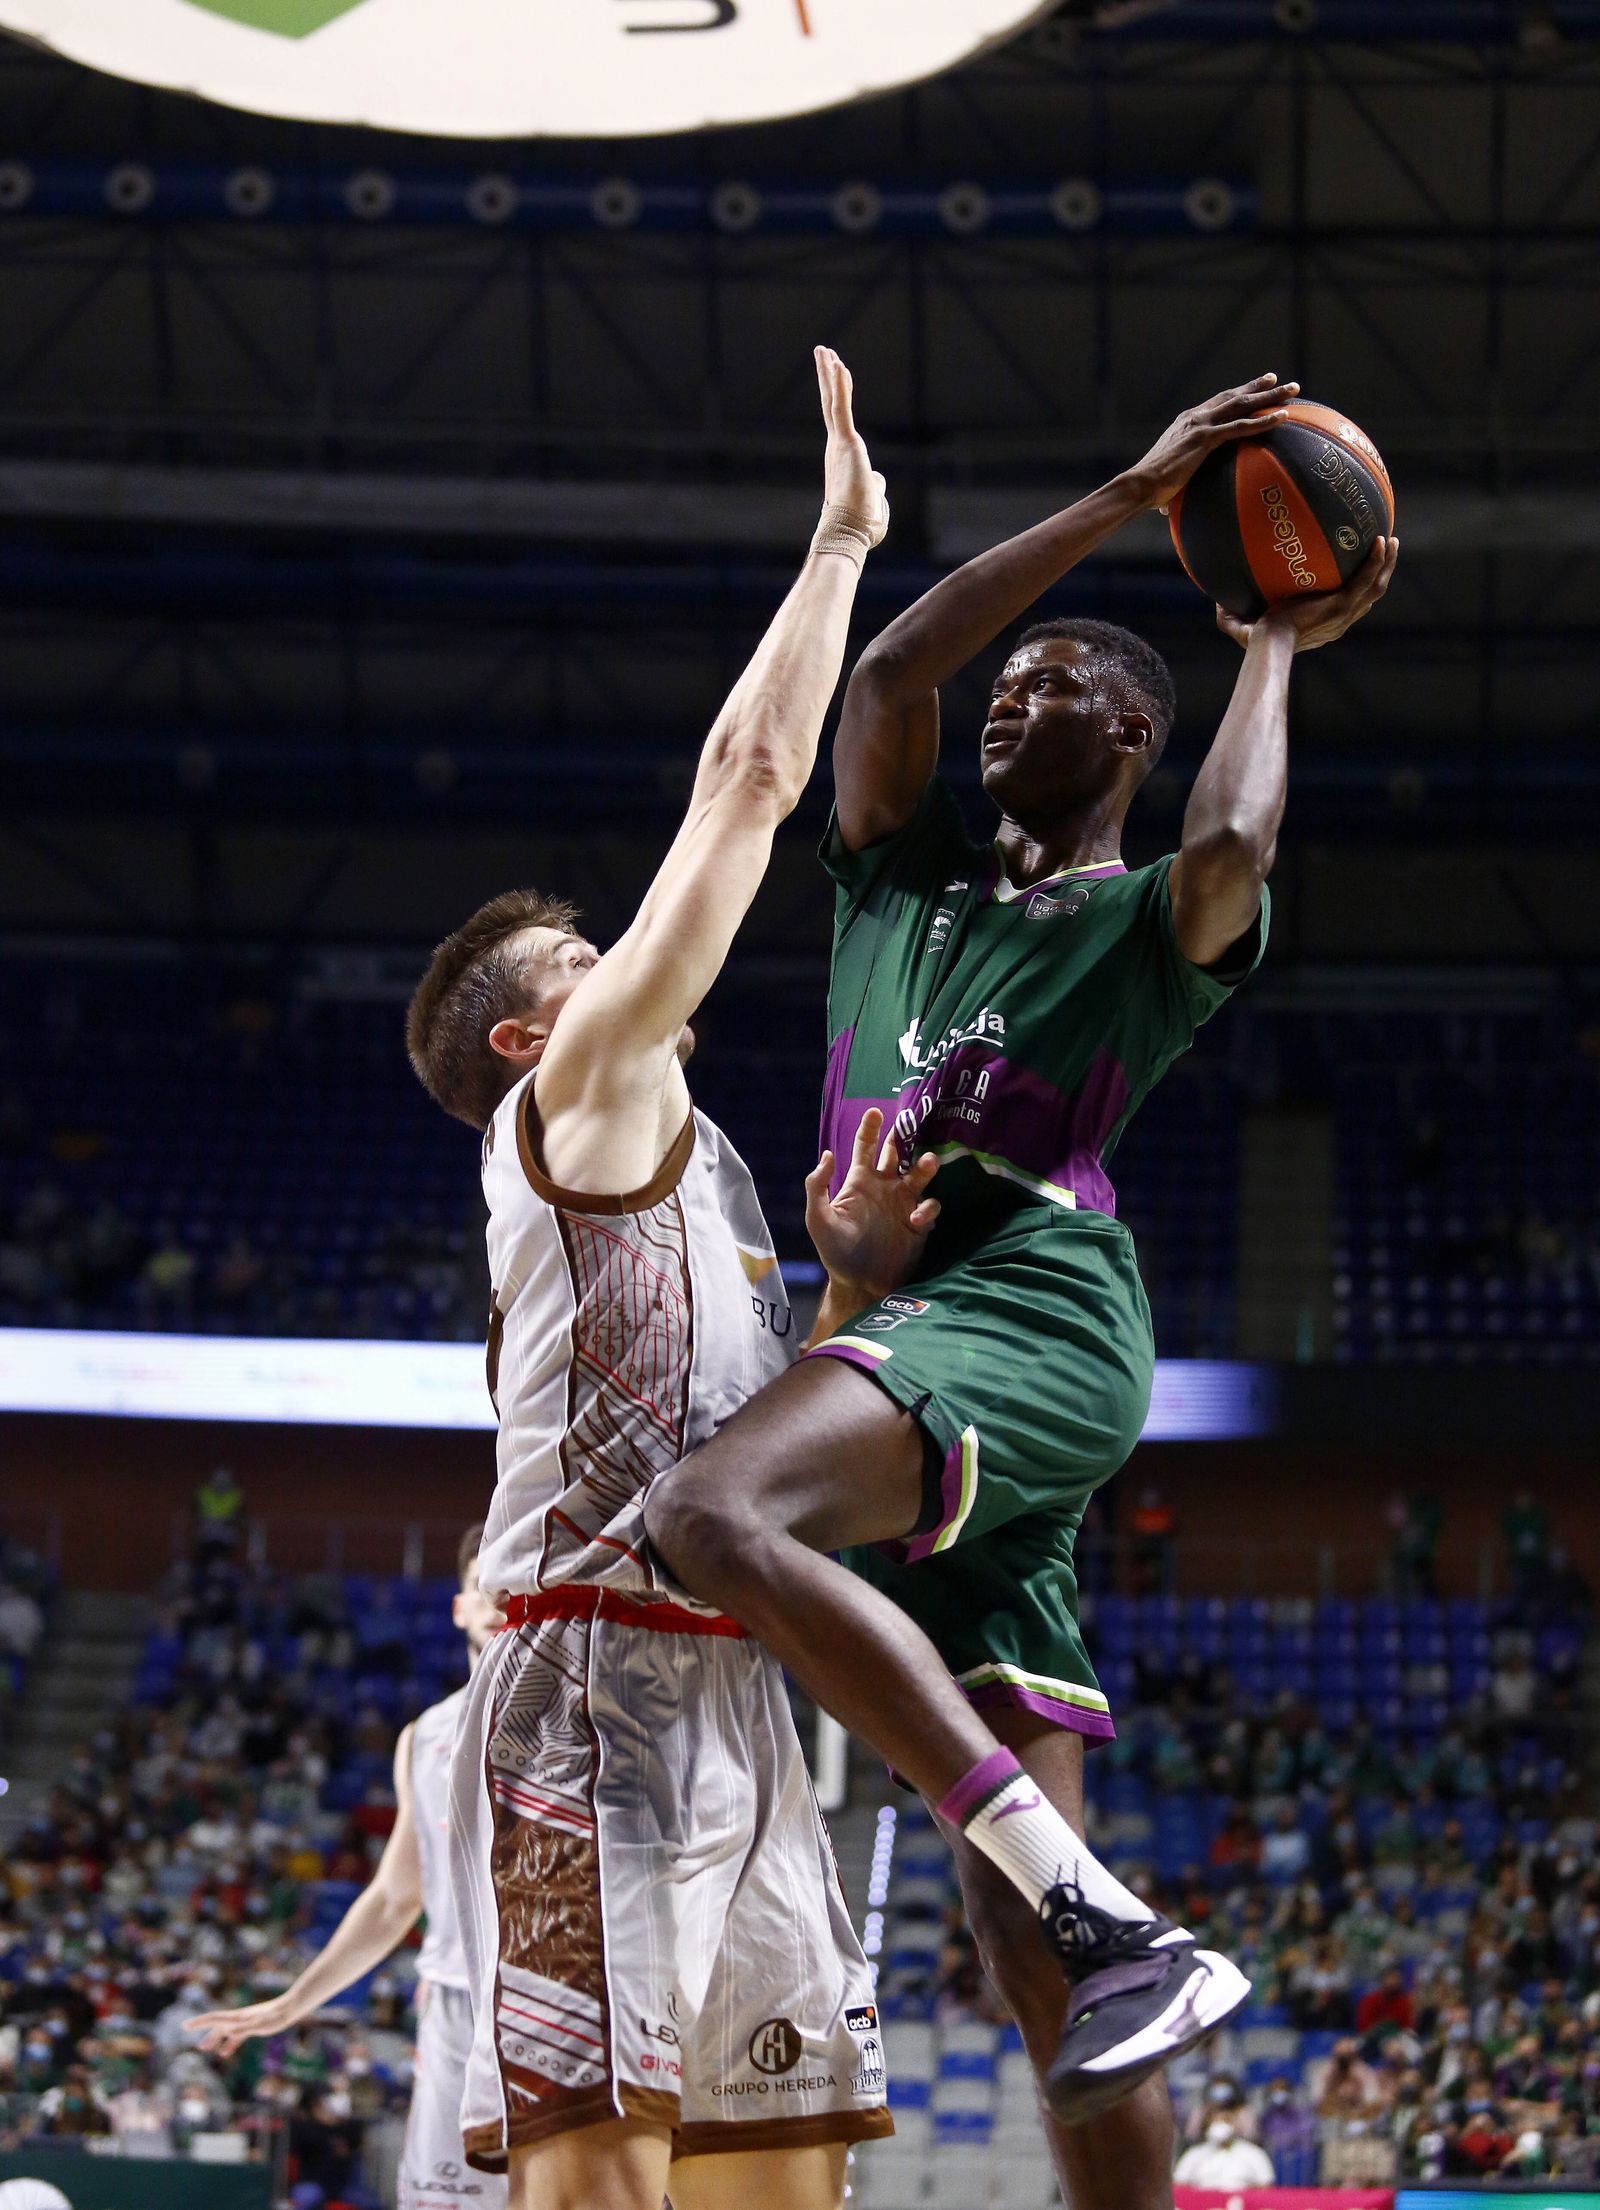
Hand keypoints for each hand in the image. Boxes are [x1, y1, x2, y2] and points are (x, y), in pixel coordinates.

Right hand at [184, 1997, 294, 2057]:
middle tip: (187, 2032)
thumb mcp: (259, 2025)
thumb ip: (243, 2029)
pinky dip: (228, 2044)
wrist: (290, 2009)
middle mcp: (238, 2019)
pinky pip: (236, 2036)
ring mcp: (245, 2022)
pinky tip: (225, 2053)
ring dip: (214, 2038)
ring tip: (204, 2048)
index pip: (213, 2019)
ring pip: (225, 2031)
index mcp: (236, 2017)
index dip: (198, 2023)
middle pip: (216, 2024)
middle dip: (202, 2029)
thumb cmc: (275, 2017)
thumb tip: (228, 2033)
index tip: (184, 2025)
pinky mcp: (253, 2026)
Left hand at [805, 1108, 938, 1302]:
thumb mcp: (817, 1219)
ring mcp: (904, 1203)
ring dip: (925, 1165)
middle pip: (898, 1153)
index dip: (870, 1128)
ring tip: (927, 1162)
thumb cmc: (834, 1251)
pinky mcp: (920, 1223)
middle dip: (906, 1138)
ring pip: (920, 1174)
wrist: (860, 1284)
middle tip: (913, 1124)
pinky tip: (914, 1220)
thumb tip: (827, 1154)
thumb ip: (817, 1187)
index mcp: (860, 1181)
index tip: (875, 1111)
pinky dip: (927, 1209)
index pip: (866, 1147)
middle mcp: (885, 1186)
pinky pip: (930, 1206)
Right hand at [816, 346, 888, 541]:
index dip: (837, 398)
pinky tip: (837, 364)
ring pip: (832, 402)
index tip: (836, 378)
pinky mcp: (846, 442)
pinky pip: (842, 407)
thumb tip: (878, 479)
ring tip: (823, 350)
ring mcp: (838, 444)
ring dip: (829, 373)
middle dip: (827, 378)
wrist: (850, 531)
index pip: (838, 422)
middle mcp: (835, 448)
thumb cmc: (861, 524)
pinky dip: (840, 385)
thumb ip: (875, 486)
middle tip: (822, 355)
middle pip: (830, 405)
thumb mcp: (872, 500)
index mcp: (841, 460)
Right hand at [1126, 374, 1299, 513]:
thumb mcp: (1170, 479)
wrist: (1139, 485)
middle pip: (1233, 396)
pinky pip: (1240, 427)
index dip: (1237, 393)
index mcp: (1187, 422)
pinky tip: (1283, 418)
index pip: (1217, 403)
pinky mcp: (1205, 439)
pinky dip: (1263, 421)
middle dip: (1257, 386)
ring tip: (1292, 390)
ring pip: (1242, 405)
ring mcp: (1200, 425)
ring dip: (1269, 396)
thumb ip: (1179, 485)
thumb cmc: (1150, 490)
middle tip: (1277, 380)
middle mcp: (1195, 417)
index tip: (1253, 388)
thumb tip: (1170, 509)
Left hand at [1218, 535, 1397, 650]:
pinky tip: (1379, 541)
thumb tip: (1216, 601)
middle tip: (1385, 548)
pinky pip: (1367, 579)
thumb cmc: (1257, 641)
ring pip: (1376, 586)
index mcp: (1326, 624)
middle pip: (1371, 595)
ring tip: (1390, 541)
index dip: (1357, 589)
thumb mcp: (1244, 627)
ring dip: (1386, 563)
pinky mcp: (1343, 605)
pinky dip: (1376, 561)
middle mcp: (1341, 621)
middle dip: (1381, 572)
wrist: (1270, 643)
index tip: (1358, 570)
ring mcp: (1345, 613)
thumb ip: (1231, 615)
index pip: (1348, 606)